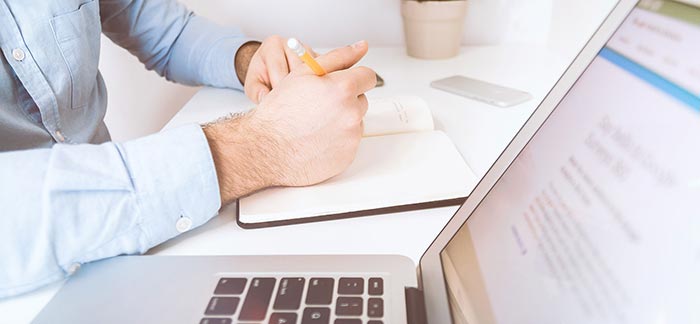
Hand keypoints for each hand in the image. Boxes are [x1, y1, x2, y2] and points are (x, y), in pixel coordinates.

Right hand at [205, 41, 374, 203]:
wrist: (266, 149)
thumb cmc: (280, 112)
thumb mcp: (303, 73)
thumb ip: (337, 57)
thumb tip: (361, 46)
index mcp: (343, 88)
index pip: (367, 76)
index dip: (353, 78)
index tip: (343, 83)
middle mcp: (351, 113)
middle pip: (361, 100)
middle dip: (345, 100)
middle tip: (319, 106)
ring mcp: (351, 137)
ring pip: (355, 122)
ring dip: (342, 120)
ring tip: (315, 124)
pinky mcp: (348, 156)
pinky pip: (349, 142)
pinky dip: (337, 140)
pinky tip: (316, 139)